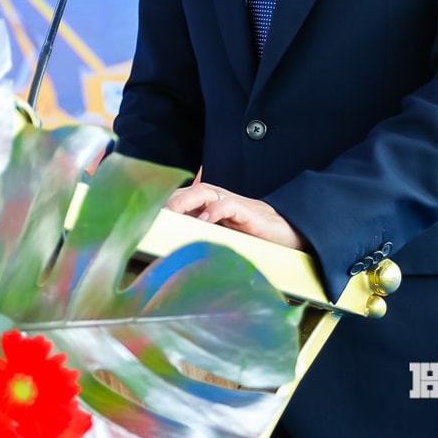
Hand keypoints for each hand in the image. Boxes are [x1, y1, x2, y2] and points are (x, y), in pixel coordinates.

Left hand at [165, 181, 306, 249]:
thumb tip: (174, 246)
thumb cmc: (254, 237)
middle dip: (169, 201)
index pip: (181, 198)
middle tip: (154, 217)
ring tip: (172, 215)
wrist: (290, 235)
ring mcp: (234, 204)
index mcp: (211, 206)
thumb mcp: (224, 237)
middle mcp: (220, 200)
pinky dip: (214, 211)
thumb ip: (201, 235)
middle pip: (188, 192)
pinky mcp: (249, 213)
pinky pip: (228, 205)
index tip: (147, 219)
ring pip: (203, 192)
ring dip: (185, 202)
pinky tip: (205, 221)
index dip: (164, 206)